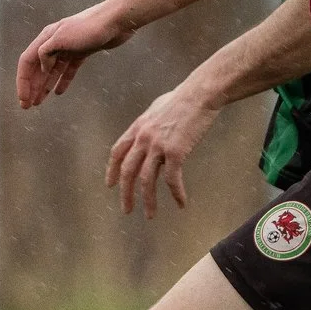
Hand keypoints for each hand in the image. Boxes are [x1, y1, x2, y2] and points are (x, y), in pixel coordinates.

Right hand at [16, 4, 132, 107]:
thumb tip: (42, 68)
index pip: (27, 62)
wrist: (116, 20)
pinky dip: (63, 81)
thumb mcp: (62, 37)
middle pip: (38, 68)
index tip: (23, 99)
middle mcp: (54, 43)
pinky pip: (68, 70)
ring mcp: (68, 48)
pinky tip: (59, 92)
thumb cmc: (89, 27)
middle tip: (27, 106)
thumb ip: (46, 52)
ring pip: (52, 71)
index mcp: (46, 38)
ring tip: (39, 102)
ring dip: (44, 86)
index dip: (23, 82)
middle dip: (32, 87)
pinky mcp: (82, 52)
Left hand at [107, 83, 222, 215]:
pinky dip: (177, 193)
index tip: (110, 185)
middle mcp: (143, 138)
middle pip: (127, 171)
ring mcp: (157, 146)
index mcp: (137, 128)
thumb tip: (149, 134)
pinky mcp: (175, 152)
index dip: (112, 170)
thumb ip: (149, 124)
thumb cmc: (183, 98)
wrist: (200, 94)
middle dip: (125, 193)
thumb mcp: (157, 109)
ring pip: (146, 180)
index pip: (117, 152)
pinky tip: (181, 203)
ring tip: (151, 215)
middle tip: (127, 210)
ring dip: (148, 201)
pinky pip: (172, 179)